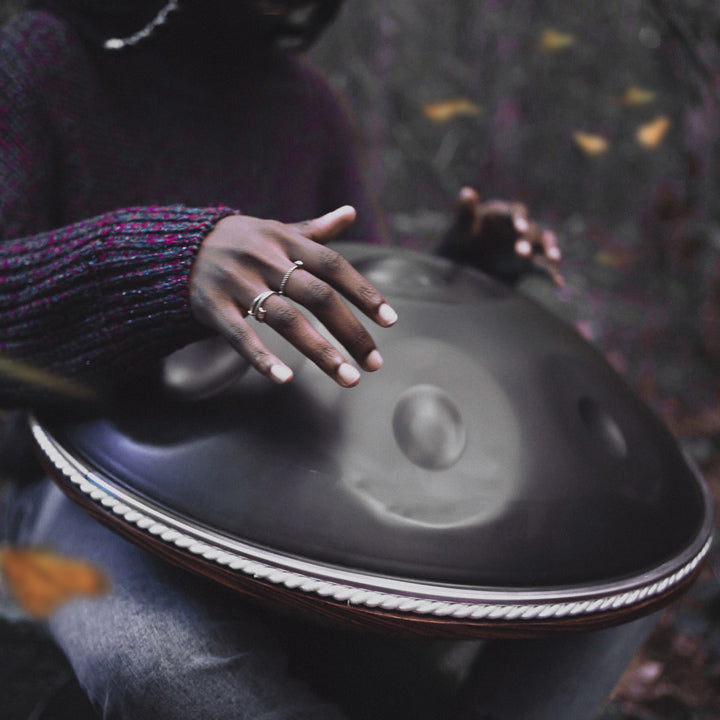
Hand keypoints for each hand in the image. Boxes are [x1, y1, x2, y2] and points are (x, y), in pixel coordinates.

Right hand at [189, 206, 397, 387]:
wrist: (180, 247)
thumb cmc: (241, 242)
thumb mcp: (275, 230)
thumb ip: (314, 230)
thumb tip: (351, 213)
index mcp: (285, 240)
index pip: (333, 265)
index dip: (364, 292)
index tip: (389, 321)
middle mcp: (265, 259)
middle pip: (316, 296)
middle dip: (349, 331)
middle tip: (373, 363)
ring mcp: (238, 283)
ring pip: (285, 319)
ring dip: (320, 351)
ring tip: (347, 378)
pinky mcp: (213, 307)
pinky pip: (240, 336)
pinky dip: (261, 358)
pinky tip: (284, 379)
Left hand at [444, 187, 562, 285]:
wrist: (463, 265)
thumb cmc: (461, 241)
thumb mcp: (460, 229)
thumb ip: (464, 212)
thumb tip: (467, 192)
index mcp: (504, 214)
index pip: (516, 212)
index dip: (519, 219)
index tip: (519, 228)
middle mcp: (520, 227)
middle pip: (532, 230)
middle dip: (528, 241)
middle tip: (521, 253)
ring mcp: (527, 245)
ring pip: (544, 244)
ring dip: (550, 250)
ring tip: (553, 259)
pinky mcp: (530, 264)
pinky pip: (544, 267)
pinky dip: (552, 274)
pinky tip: (558, 283)